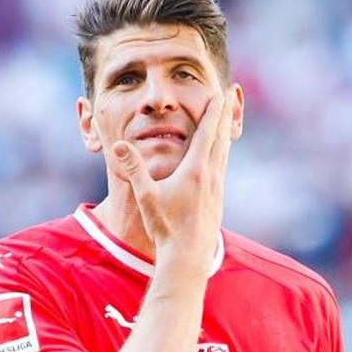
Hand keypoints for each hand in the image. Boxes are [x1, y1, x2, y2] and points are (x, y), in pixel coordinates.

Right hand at [110, 90, 233, 268]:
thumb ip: (133, 169)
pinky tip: (220, 156)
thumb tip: (118, 145)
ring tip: (229, 118)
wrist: (188, 258)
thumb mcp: (145, 196)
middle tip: (233, 93)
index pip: (208, 132)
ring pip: (224, 153)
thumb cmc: (166, 227)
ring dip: (226, 132)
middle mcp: (211, 176)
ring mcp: (217, 188)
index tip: (222, 92)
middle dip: (225, 114)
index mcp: (195, 170)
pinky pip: (222, 168)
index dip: (215, 110)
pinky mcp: (217, 200)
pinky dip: (222, 153)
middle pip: (221, 137)